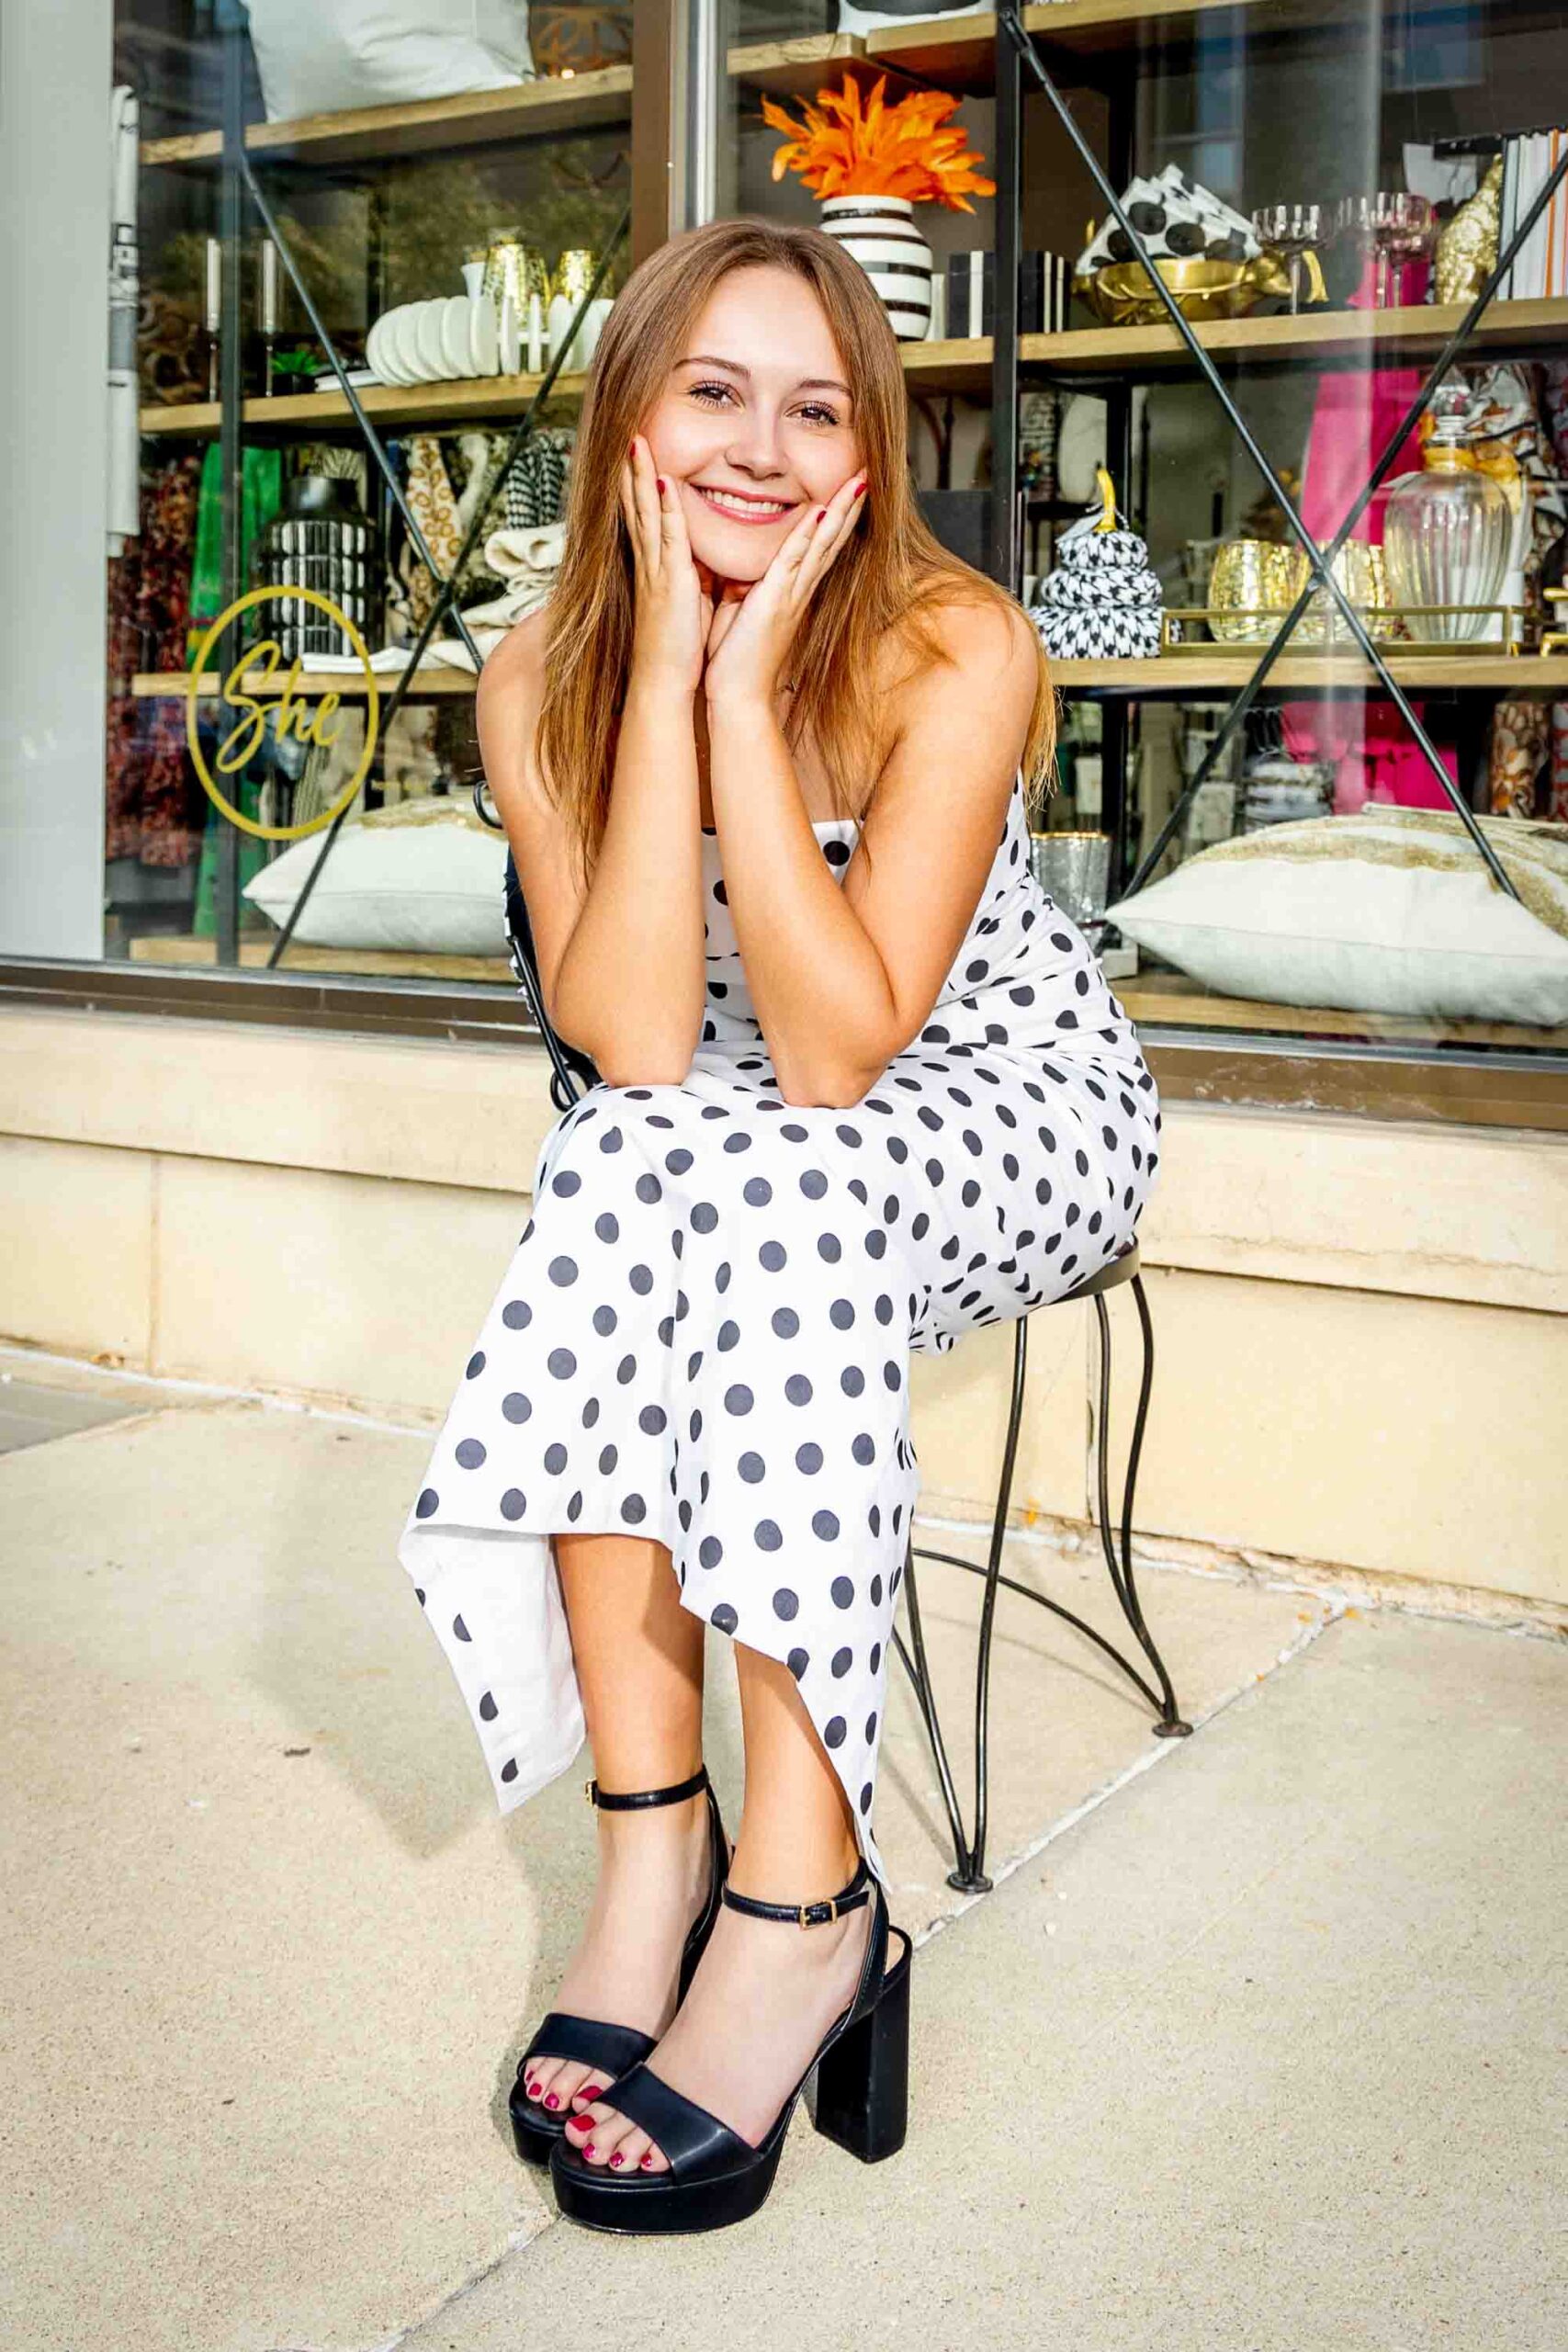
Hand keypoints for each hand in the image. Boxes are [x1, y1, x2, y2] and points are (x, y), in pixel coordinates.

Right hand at [619, 436, 712, 696]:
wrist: (663, 685)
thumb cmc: (676, 653)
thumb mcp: (684, 607)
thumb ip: (689, 582)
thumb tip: (701, 567)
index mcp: (655, 571)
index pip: (645, 520)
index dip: (639, 488)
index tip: (638, 459)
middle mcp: (650, 566)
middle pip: (637, 508)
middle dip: (632, 471)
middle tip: (630, 436)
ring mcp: (656, 571)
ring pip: (646, 513)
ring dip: (640, 476)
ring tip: (636, 442)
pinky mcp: (669, 581)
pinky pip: (667, 535)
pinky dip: (664, 506)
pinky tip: (661, 480)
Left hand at [702, 470, 866, 710]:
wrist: (737, 697)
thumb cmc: (736, 660)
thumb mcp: (740, 612)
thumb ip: (746, 588)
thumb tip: (740, 572)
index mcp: (791, 593)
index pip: (819, 548)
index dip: (835, 518)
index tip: (847, 490)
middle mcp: (799, 592)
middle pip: (831, 540)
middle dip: (849, 506)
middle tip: (866, 475)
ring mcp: (791, 595)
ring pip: (822, 544)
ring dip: (840, 511)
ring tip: (858, 482)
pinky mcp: (775, 601)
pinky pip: (794, 560)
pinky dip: (809, 536)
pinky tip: (822, 511)